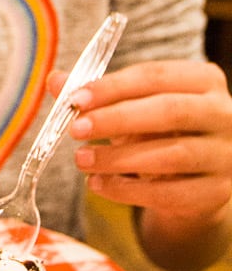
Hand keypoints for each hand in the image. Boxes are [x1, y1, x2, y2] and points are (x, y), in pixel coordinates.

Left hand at [48, 58, 231, 270]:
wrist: (193, 176)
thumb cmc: (158, 129)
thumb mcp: (130, 106)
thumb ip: (95, 93)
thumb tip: (55, 80)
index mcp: (203, 80)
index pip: (156, 76)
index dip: (113, 87)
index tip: (75, 99)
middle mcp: (224, 114)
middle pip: (170, 112)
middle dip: (117, 120)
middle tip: (75, 130)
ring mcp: (225, 154)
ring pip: (171, 155)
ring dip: (118, 159)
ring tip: (82, 160)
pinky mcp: (216, 192)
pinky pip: (170, 193)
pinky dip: (129, 192)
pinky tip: (98, 185)